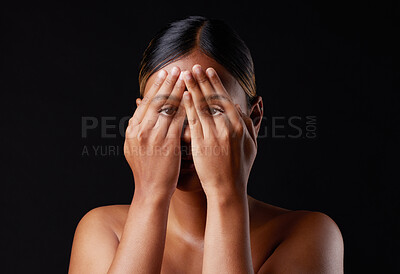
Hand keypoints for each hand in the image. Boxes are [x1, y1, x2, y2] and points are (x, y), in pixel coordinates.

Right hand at [124, 67, 185, 198]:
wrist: (151, 190)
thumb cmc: (146, 170)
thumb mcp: (133, 148)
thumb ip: (137, 129)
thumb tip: (138, 113)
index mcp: (133, 130)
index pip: (146, 102)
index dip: (156, 87)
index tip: (164, 74)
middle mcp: (141, 130)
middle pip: (156, 100)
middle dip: (167, 83)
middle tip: (176, 68)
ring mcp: (154, 136)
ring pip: (167, 107)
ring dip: (178, 90)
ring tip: (186, 77)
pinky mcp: (167, 143)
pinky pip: (178, 120)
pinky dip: (185, 106)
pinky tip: (192, 97)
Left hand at [182, 65, 257, 197]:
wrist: (228, 190)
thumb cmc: (240, 169)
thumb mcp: (251, 146)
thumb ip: (248, 125)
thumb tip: (239, 109)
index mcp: (239, 126)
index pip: (225, 99)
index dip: (215, 84)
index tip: (209, 71)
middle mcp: (227, 127)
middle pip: (212, 98)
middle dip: (202, 80)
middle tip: (194, 66)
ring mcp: (213, 135)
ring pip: (201, 107)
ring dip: (192, 89)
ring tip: (185, 75)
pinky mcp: (201, 144)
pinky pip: (193, 122)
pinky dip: (187, 107)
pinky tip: (182, 95)